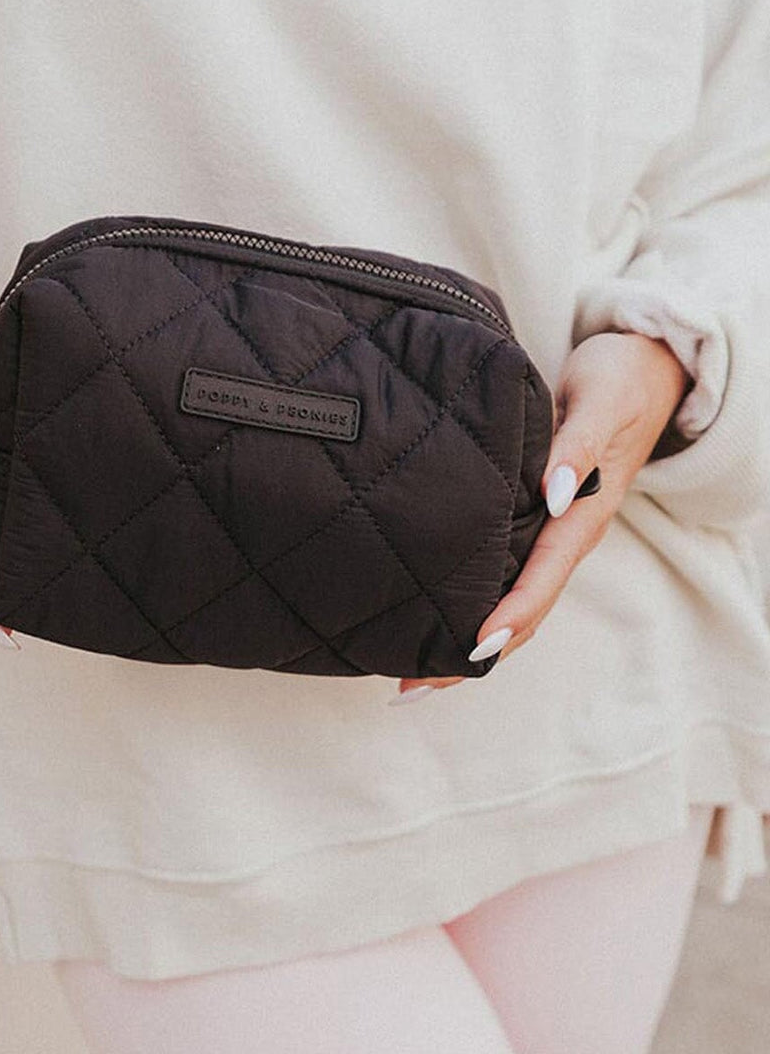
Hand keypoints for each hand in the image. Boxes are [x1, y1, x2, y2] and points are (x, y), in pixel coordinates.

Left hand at [394, 331, 690, 699]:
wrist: (643, 367)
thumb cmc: (618, 379)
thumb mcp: (599, 403)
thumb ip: (578, 447)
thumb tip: (555, 493)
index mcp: (583, 516)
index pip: (541, 580)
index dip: (506, 619)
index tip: (469, 653)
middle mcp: (567, 533)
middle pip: (523, 611)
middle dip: (472, 655)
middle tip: (412, 686)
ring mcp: (552, 531)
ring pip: (512, 601)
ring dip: (467, 642)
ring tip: (411, 674)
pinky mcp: (537, 518)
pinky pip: (506, 574)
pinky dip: (471, 603)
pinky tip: (430, 614)